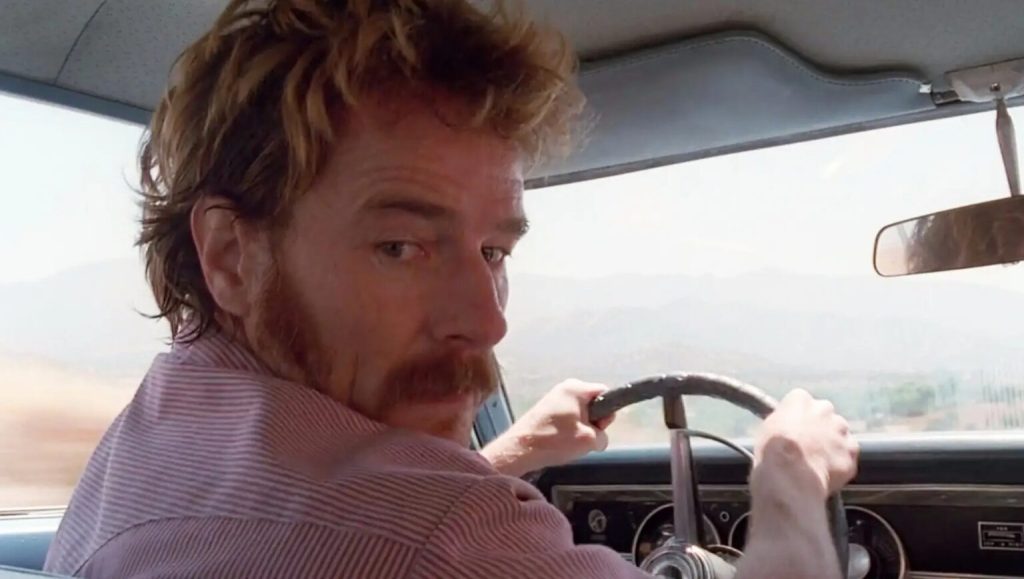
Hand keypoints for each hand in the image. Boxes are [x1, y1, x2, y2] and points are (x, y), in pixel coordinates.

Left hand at [481, 379, 614, 476]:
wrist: (520, 449)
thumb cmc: (554, 440)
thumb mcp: (589, 440)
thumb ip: (603, 435)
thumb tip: (599, 436)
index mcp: (576, 388)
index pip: (606, 392)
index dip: (608, 412)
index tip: (599, 427)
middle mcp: (565, 387)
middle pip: (593, 403)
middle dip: (594, 422)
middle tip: (584, 437)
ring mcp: (554, 398)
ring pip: (581, 413)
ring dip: (581, 429)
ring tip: (570, 442)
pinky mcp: (547, 410)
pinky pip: (569, 417)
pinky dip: (569, 430)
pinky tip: (561, 441)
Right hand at [753, 389, 858, 498]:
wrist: (789, 476)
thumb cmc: (772, 454)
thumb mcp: (766, 429)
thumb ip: (781, 422)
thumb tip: (783, 430)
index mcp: (800, 399)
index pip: (801, 401)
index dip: (797, 417)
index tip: (793, 429)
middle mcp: (824, 409)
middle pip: (825, 415)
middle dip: (819, 428)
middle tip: (807, 445)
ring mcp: (841, 431)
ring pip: (840, 435)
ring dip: (832, 445)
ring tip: (817, 463)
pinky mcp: (851, 452)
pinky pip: (847, 456)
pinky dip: (840, 464)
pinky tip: (825, 474)